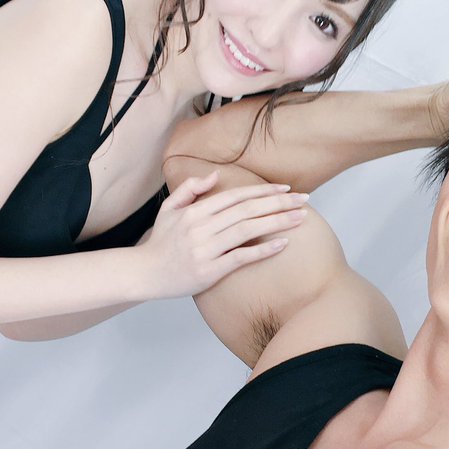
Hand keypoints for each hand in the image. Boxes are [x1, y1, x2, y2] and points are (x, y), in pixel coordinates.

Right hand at [136, 172, 308, 299]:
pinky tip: (283, 244)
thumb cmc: (161, 242)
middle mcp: (202, 228)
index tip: (287, 189)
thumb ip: (190, 189)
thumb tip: (215, 174)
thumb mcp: (169, 209)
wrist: (144, 273)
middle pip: (247, 210)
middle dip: (279, 203)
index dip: (263, 191)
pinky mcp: (209, 271)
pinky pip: (241, 257)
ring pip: (248, 230)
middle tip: (304, 200)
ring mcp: (206, 250)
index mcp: (195, 211)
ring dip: (277, 222)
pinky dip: (263, 250)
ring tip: (301, 218)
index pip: (236, 196)